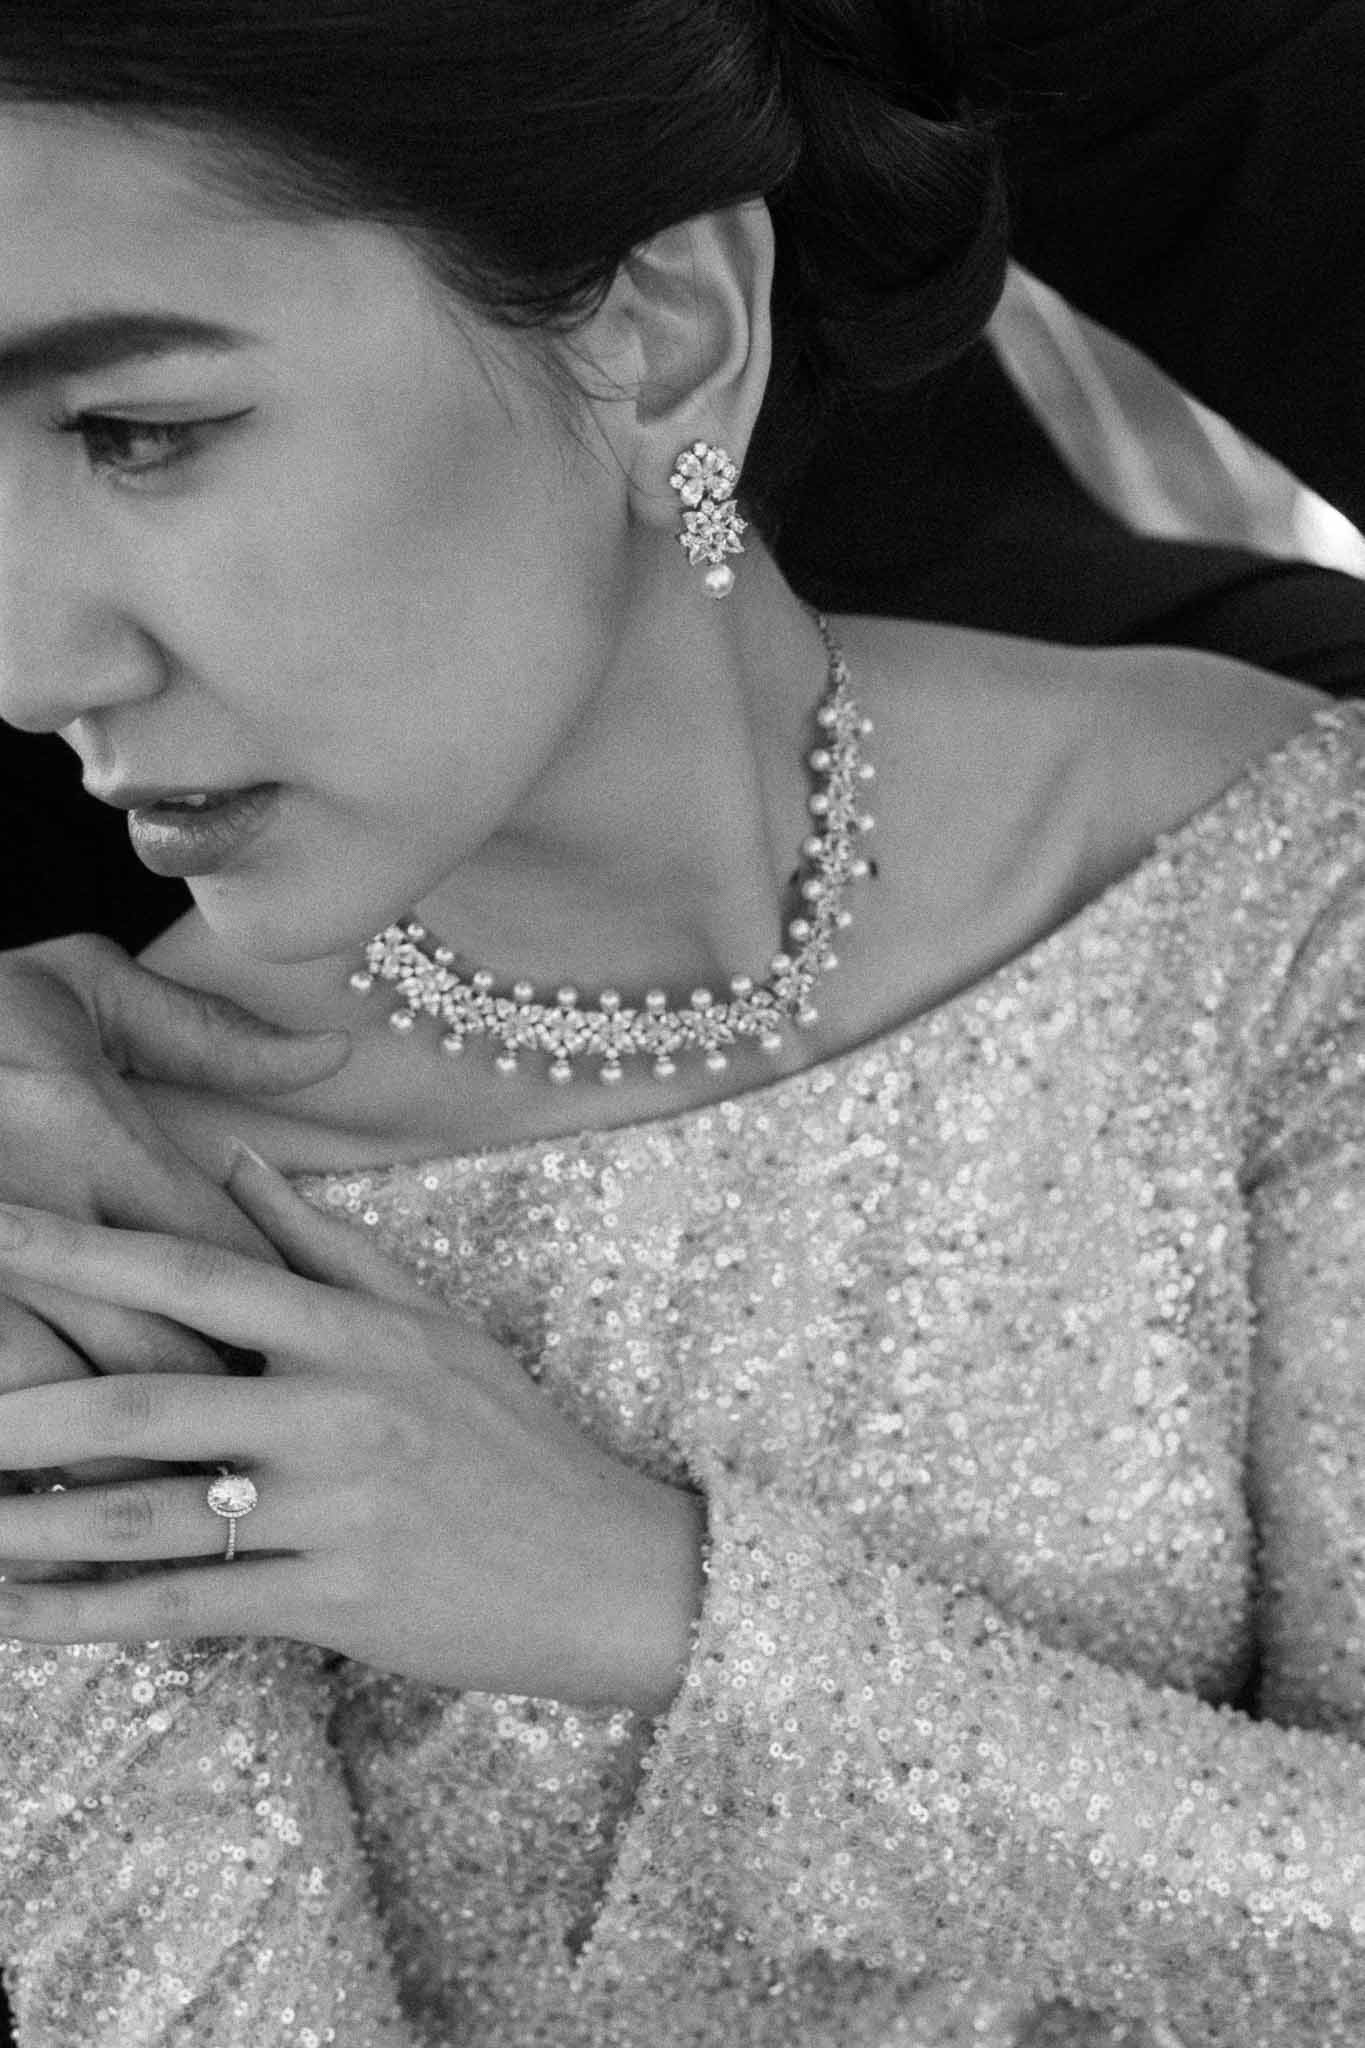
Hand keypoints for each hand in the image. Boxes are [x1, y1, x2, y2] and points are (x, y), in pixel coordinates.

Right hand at [0, 931, 350, 1495]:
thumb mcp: (87, 982)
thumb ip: (212, 1034)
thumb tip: (337, 1051)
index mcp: (96, 1129)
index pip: (223, 1254)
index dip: (274, 1315)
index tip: (304, 1355)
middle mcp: (39, 1208)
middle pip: (165, 1347)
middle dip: (219, 1411)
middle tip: (261, 1454)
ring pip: (74, 1404)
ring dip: (124, 1458)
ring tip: (165, 1494)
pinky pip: (1, 1402)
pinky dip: (35, 1449)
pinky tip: (55, 1478)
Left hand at [0, 1152, 706, 1714]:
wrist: (607, 1568)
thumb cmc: (514, 1437)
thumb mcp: (436, 1324)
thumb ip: (326, 1244)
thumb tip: (235, 1161)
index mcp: (354, 1332)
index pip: (193, 1274)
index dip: (78, 1251)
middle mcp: (338, 1411)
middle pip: (146, 1403)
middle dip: (22, 1405)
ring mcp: (334, 1511)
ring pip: (149, 1519)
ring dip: (29, 1522)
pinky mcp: (333, 1601)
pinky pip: (185, 1609)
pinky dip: (86, 1614)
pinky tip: (13, 1613)